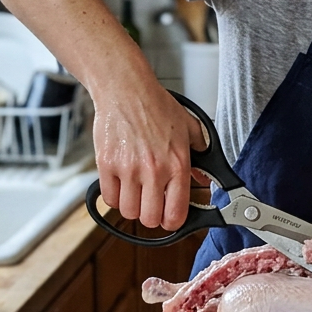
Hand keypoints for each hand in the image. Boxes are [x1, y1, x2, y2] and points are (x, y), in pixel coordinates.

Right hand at [92, 81, 206, 230]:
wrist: (125, 89)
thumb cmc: (155, 105)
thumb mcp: (189, 128)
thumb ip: (201, 155)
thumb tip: (204, 178)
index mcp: (177, 164)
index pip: (175, 214)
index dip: (172, 221)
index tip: (169, 217)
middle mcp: (153, 170)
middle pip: (149, 219)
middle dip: (151, 216)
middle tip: (151, 205)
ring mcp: (128, 169)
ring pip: (128, 212)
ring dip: (132, 206)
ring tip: (136, 191)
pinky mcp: (106, 165)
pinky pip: (109, 198)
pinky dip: (114, 196)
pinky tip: (121, 184)